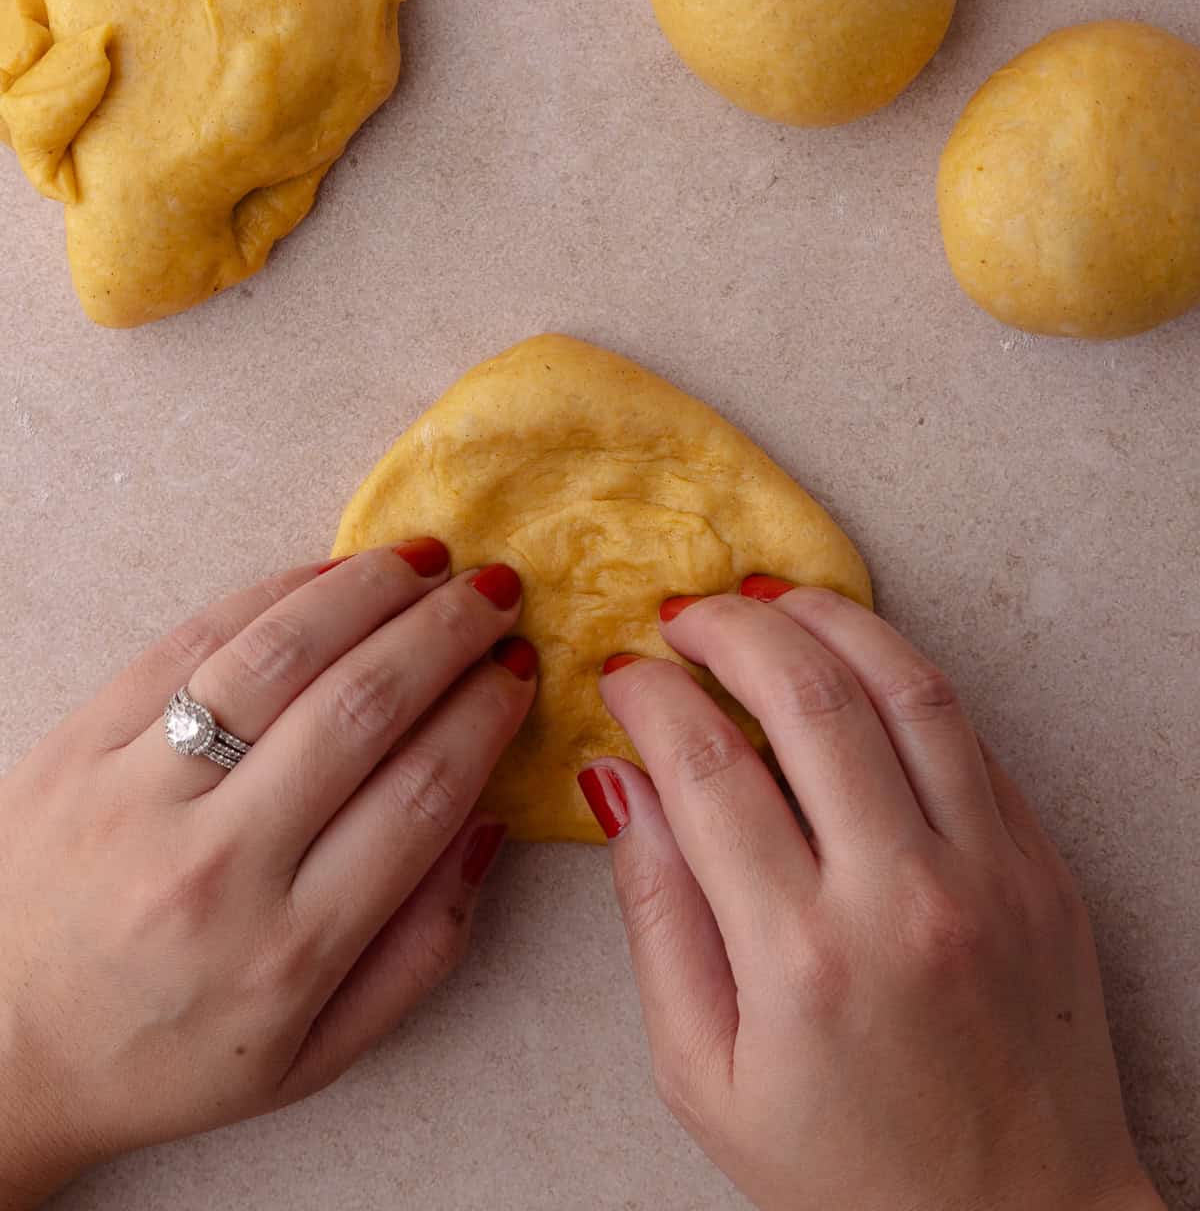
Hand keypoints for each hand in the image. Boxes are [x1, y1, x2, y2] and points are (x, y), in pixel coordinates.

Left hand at [0, 544, 534, 1208]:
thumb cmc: (165, 1054)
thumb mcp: (312, 1055)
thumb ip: (422, 951)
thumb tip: (488, 821)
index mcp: (285, 952)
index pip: (421, 794)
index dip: (485, 715)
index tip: (518, 672)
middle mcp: (214, 866)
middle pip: (362, 708)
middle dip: (446, 635)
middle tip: (495, 596)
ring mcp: (136, 795)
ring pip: (278, 656)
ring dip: (369, 591)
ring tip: (428, 562)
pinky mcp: (78, 745)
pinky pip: (190, 642)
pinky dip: (272, 593)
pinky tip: (329, 573)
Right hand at [584, 583, 1164, 1210]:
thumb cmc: (848, 1170)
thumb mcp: (705, 1077)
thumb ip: (657, 919)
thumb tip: (620, 784)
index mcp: (800, 956)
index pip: (707, 765)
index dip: (651, 697)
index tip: (624, 675)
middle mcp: (902, 894)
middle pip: (806, 695)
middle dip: (729, 628)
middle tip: (685, 615)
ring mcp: (987, 869)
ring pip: (905, 684)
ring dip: (825, 618)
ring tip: (768, 601)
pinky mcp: (1040, 863)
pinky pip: (969, 731)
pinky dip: (902, 673)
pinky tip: (853, 660)